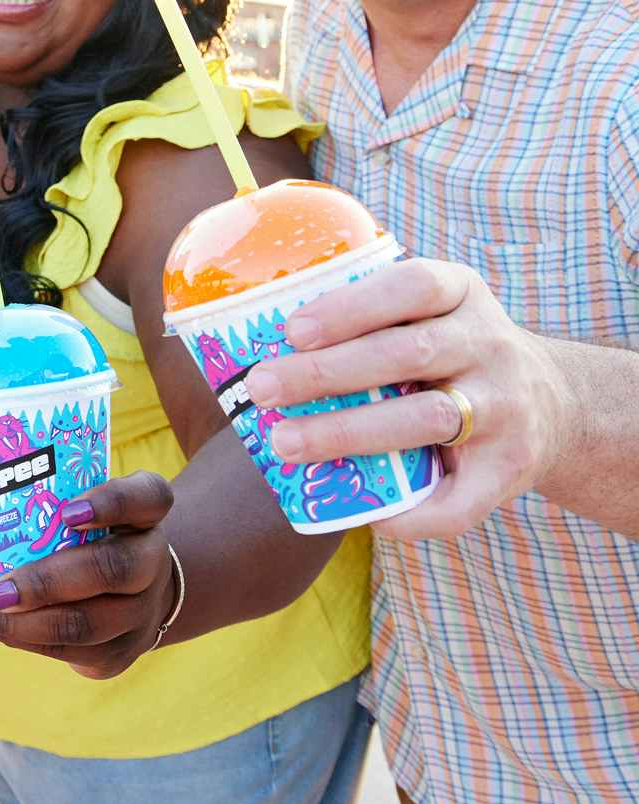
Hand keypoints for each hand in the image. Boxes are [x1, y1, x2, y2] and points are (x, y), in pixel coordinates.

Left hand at [0, 472, 176, 679]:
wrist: (127, 587)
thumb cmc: (69, 535)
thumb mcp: (41, 511)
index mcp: (142, 509)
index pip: (146, 497)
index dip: (111, 503)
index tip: (67, 512)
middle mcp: (152, 557)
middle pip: (115, 569)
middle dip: (49, 582)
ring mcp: (144, 609)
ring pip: (93, 623)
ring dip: (32, 624)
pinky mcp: (126, 650)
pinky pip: (79, 654)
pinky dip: (33, 643)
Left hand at [243, 259, 566, 540]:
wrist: (554, 406)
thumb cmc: (450, 355)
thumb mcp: (428, 314)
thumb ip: (367, 317)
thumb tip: (250, 336)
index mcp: (461, 294)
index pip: (412, 287)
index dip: (351, 307)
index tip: (292, 330)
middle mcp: (490, 344)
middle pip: (406, 354)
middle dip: (326, 373)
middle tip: (261, 388)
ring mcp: (507, 406)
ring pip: (426, 419)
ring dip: (349, 433)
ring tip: (285, 443)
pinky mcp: (514, 465)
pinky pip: (460, 499)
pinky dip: (411, 513)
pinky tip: (367, 516)